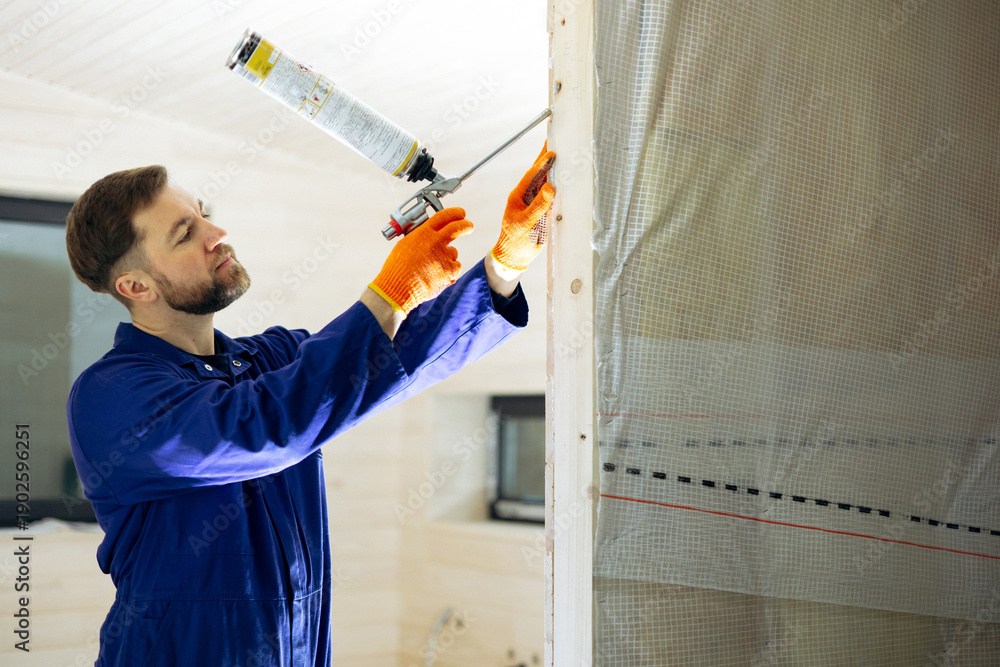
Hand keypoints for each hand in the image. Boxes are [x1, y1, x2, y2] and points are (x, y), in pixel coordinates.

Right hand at [369, 207, 472, 313]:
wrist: (398, 288)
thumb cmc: (398, 269)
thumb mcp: (405, 245)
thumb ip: (420, 239)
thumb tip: (431, 237)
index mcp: (423, 233)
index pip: (444, 216)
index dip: (455, 213)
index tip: (461, 213)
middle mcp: (436, 242)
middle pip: (458, 227)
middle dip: (466, 225)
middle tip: (469, 226)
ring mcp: (444, 256)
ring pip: (454, 252)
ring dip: (448, 257)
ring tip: (432, 266)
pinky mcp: (449, 271)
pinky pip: (455, 267)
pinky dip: (449, 271)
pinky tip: (437, 275)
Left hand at [490, 144, 555, 271]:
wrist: (515, 257)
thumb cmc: (516, 241)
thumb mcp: (526, 223)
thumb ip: (538, 206)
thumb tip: (550, 188)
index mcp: (518, 196)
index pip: (531, 175)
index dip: (542, 162)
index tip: (552, 151)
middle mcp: (526, 196)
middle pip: (538, 174)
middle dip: (547, 159)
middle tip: (557, 142)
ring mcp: (534, 203)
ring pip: (545, 183)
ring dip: (554, 170)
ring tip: (563, 155)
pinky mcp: (542, 211)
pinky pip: (551, 195)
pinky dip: (558, 186)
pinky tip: (565, 178)